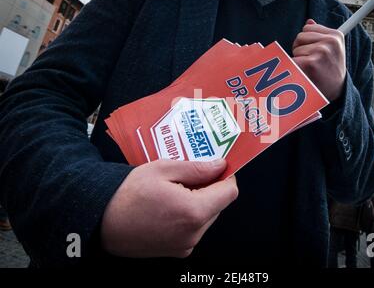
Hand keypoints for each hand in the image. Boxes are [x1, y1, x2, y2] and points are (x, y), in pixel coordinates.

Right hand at [101, 159, 237, 257]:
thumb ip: (196, 168)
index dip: (227, 176)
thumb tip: (220, 166)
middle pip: (219, 205)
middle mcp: (194, 233)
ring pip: (207, 217)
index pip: (229, 192)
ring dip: (200, 202)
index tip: (218, 167)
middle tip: (189, 175)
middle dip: (210, 188)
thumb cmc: (128, 194)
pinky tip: (170, 205)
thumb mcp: (162, 169)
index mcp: (193, 211)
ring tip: (175, 190)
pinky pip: (194, 229)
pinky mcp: (178, 251)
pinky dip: (189, 215)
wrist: (100, 221)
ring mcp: (186, 245)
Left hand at [292, 19, 346, 101]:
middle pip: (300, 36)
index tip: (315, 51)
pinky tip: (304, 73)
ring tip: (310, 68)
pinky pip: (291, 60)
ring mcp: (321, 51)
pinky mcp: (310, 63)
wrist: (336, 92)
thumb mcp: (332, 48)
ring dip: (299, 58)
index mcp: (335, 35)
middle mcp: (330, 41)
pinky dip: (293, 67)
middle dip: (301, 48)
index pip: (308, 27)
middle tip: (312, 62)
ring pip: (295, 48)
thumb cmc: (331, 70)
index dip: (307, 40)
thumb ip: (320, 34)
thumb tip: (309, 21)